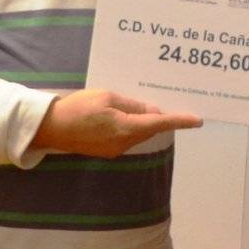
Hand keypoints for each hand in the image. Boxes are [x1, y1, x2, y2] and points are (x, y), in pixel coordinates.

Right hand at [34, 87, 202, 157]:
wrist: (50, 128)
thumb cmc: (78, 108)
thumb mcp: (107, 97)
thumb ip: (132, 105)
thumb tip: (152, 111)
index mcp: (126, 128)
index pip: (160, 124)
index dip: (180, 121)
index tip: (198, 120)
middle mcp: (124, 143)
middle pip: (149, 129)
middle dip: (157, 117)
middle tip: (163, 99)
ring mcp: (115, 149)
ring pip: (137, 133)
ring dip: (141, 120)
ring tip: (136, 103)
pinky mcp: (106, 150)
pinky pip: (125, 136)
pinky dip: (129, 125)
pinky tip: (120, 114)